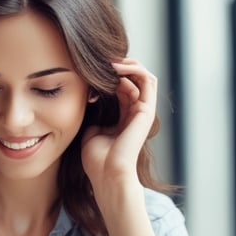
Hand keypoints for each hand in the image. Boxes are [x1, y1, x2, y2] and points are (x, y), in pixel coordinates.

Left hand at [81, 59, 156, 200]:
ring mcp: (143, 111)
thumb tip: (88, 99)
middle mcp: (136, 112)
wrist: (106, 175)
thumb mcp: (91, 130)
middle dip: (119, 65)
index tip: (90, 71)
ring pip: (144, 75)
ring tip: (110, 60)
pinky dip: (134, 69)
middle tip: (101, 60)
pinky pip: (147, 81)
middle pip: (134, 78)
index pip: (122, 86)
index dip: (108, 75)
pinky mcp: (146, 111)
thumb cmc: (97, 160)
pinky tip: (115, 67)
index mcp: (124, 117)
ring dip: (128, 63)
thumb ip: (94, 115)